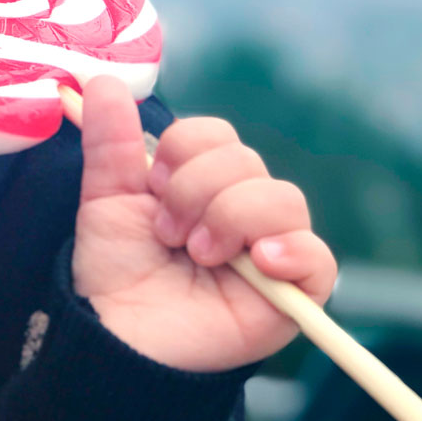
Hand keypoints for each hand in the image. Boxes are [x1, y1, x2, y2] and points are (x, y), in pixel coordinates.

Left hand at [71, 75, 336, 371]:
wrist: (117, 340)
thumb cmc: (116, 271)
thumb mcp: (106, 199)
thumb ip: (109, 141)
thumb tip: (102, 81)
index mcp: (204, 182)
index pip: (219, 133)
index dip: (184, 148)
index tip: (152, 184)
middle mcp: (242, 208)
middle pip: (247, 160)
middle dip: (195, 190)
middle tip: (168, 232)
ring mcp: (271, 248)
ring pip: (281, 198)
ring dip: (230, 218)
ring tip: (197, 254)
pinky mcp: (293, 294)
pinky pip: (319, 257)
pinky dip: (292, 250)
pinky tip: (259, 260)